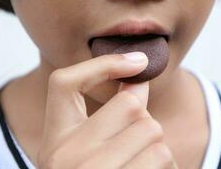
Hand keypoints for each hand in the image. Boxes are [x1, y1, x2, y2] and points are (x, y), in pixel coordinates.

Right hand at [37, 52, 177, 168]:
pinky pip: (165, 160)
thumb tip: (139, 76)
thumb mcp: (85, 147)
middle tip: (132, 141)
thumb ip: (113, 113)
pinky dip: (164, 165)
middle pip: (133, 106)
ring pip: (154, 134)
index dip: (104, 64)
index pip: (65, 83)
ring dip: (156, 147)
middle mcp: (68, 156)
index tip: (138, 62)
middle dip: (143, 119)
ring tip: (137, 164)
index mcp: (56, 139)